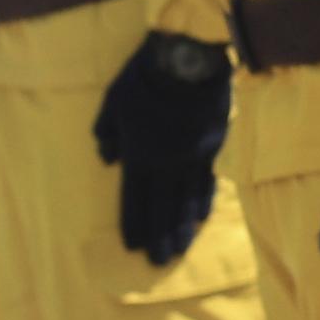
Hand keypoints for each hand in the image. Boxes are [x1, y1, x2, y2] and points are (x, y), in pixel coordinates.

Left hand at [90, 31, 232, 267]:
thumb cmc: (144, 78)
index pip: (134, 199)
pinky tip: (201, 217)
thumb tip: (106, 159)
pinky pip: (207, 182)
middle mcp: (166, 164)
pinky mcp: (213, 147)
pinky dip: (203, 202)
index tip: (133, 246)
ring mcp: (192, 157)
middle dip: (159, 238)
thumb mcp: (112, 101)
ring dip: (183, 227)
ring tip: (181, 249)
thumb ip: (106, 132)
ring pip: (187, 201)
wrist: (188, 58)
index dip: (133, 224)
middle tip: (159, 261)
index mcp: (139, 154)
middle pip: (162, 209)